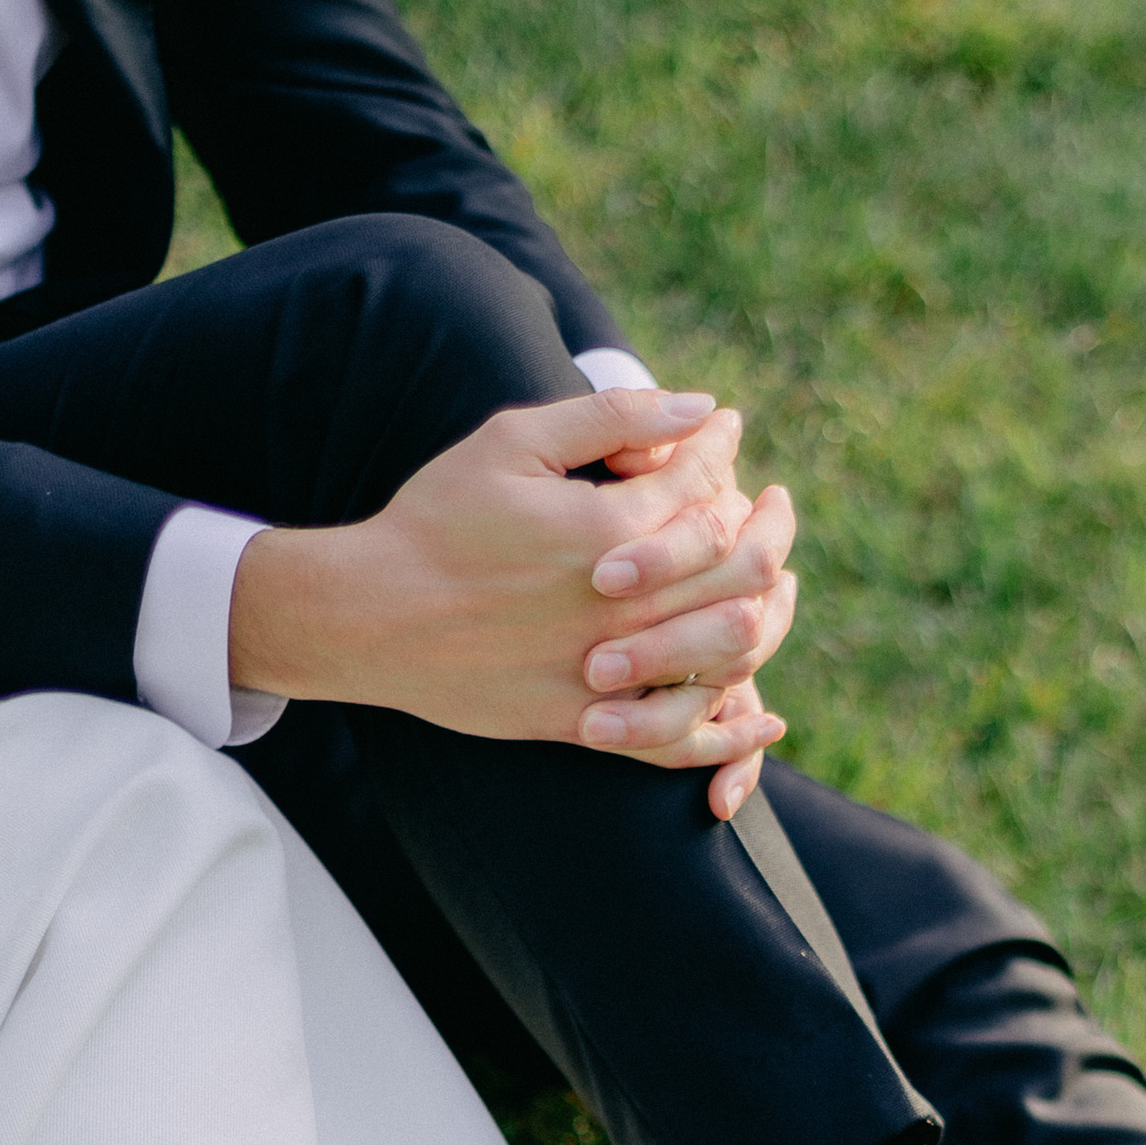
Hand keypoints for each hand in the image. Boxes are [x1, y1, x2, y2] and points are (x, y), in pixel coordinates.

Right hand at [227, 388, 794, 817]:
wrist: (370, 615)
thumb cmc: (437, 519)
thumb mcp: (514, 442)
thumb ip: (611, 416)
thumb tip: (700, 405)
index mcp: (609, 531)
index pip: (707, 484)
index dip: (723, 448)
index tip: (727, 429)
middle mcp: (621, 607)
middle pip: (741, 566)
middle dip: (770, 523)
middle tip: (774, 502)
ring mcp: (608, 673)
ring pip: (729, 651)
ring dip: (769, 614)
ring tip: (775, 585)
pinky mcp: (585, 724)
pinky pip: (679, 739)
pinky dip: (731, 733)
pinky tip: (763, 714)